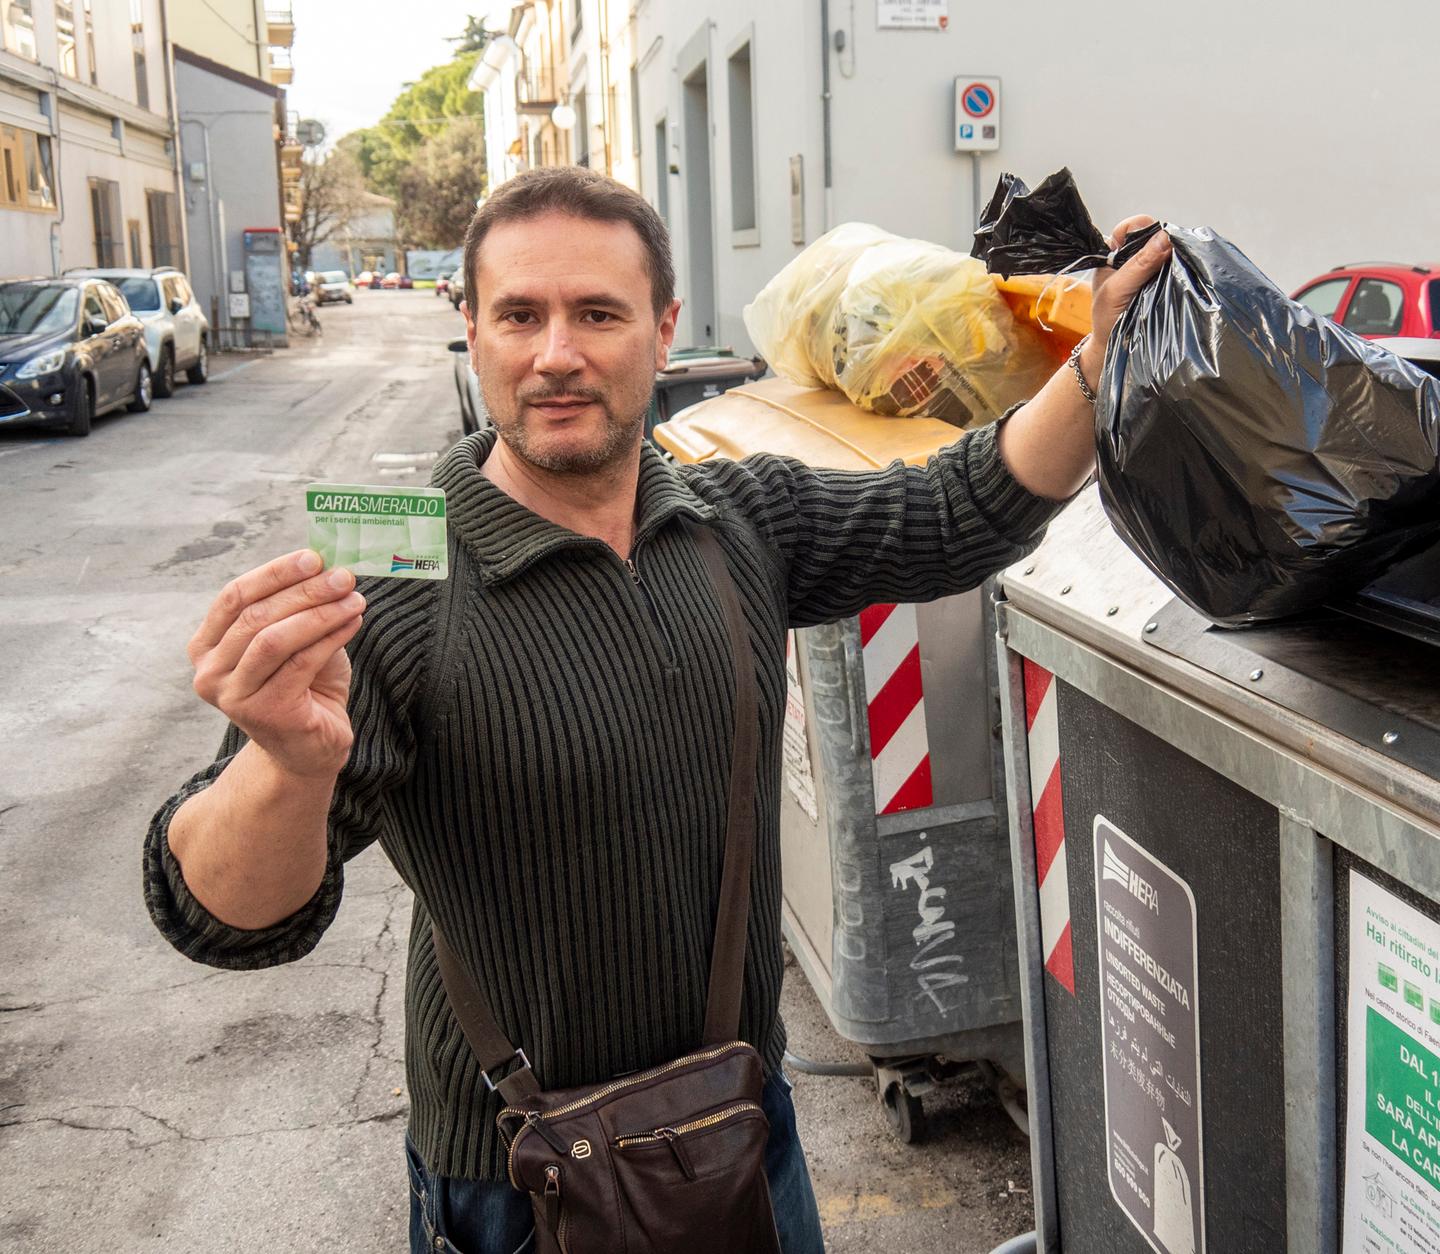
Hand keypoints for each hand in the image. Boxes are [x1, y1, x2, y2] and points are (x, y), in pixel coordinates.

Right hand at [188, 549, 364, 779]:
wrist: (311, 747)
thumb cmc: (303, 687)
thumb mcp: (294, 640)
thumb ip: (296, 608)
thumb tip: (325, 566)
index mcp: (207, 647)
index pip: (234, 597)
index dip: (274, 573)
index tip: (313, 557)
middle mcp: (210, 672)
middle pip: (255, 615)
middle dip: (303, 590)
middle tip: (342, 576)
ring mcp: (234, 696)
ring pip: (275, 639)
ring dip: (320, 613)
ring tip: (355, 599)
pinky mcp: (265, 713)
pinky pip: (301, 663)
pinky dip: (331, 637)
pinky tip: (354, 622)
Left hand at [1078, 215, 1172, 386]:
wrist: (1112, 349)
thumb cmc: (1106, 320)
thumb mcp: (1117, 291)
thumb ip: (1138, 265)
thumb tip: (1164, 238)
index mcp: (1113, 253)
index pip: (1132, 227)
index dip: (1146, 228)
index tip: (1158, 241)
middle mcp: (1132, 257)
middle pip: (1154, 236)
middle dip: (1165, 244)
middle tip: (1173, 259)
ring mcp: (1148, 270)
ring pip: (1167, 252)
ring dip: (1175, 259)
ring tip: (1179, 272)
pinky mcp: (1162, 283)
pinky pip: (1174, 269)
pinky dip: (1180, 272)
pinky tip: (1184, 279)